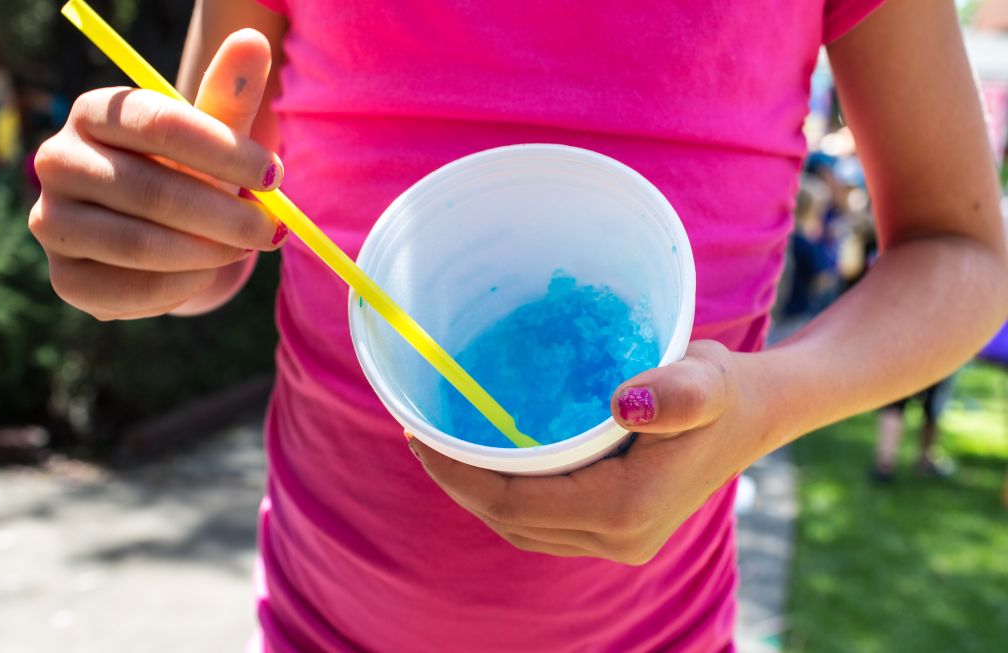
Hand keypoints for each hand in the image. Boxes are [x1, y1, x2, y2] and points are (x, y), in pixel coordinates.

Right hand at [30, 29, 285, 320]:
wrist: (167, 236)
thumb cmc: (194, 174)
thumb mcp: (215, 136)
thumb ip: (232, 96)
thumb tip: (253, 42)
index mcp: (95, 112)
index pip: (159, 123)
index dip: (224, 151)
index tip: (276, 174)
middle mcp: (58, 161)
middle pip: (151, 190)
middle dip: (226, 216)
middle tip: (270, 230)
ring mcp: (53, 221)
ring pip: (139, 244)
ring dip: (208, 253)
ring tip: (241, 250)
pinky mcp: (66, 278)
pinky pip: (130, 290)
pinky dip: (182, 286)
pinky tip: (206, 273)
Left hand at [408, 340, 766, 564]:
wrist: (754, 413)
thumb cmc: (723, 389)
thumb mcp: (706, 378)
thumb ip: (676, 393)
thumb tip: (624, 404)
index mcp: (625, 511)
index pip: (515, 504)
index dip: (459, 475)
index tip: (421, 435)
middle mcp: (618, 539)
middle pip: (511, 522)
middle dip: (458, 483)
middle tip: (421, 435)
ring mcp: (618, 541)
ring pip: (522, 527)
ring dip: (478, 492)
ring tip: (444, 448)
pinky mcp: (616, 530)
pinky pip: (542, 521)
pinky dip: (508, 494)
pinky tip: (492, 460)